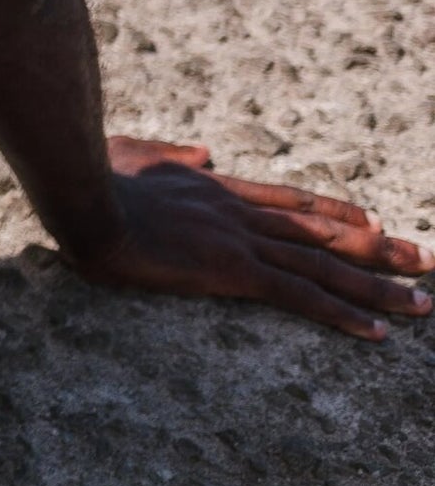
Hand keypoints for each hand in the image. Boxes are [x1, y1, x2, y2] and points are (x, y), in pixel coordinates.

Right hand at [64, 135, 433, 340]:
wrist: (85, 196)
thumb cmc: (96, 178)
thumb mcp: (135, 154)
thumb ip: (173, 154)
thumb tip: (203, 153)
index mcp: (217, 187)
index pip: (291, 200)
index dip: (335, 210)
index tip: (372, 218)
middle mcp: (240, 211)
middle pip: (323, 230)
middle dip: (379, 248)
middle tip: (425, 259)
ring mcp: (240, 240)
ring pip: (325, 265)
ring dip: (379, 286)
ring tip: (422, 301)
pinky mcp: (232, 270)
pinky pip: (299, 295)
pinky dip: (342, 313)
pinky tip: (376, 332)